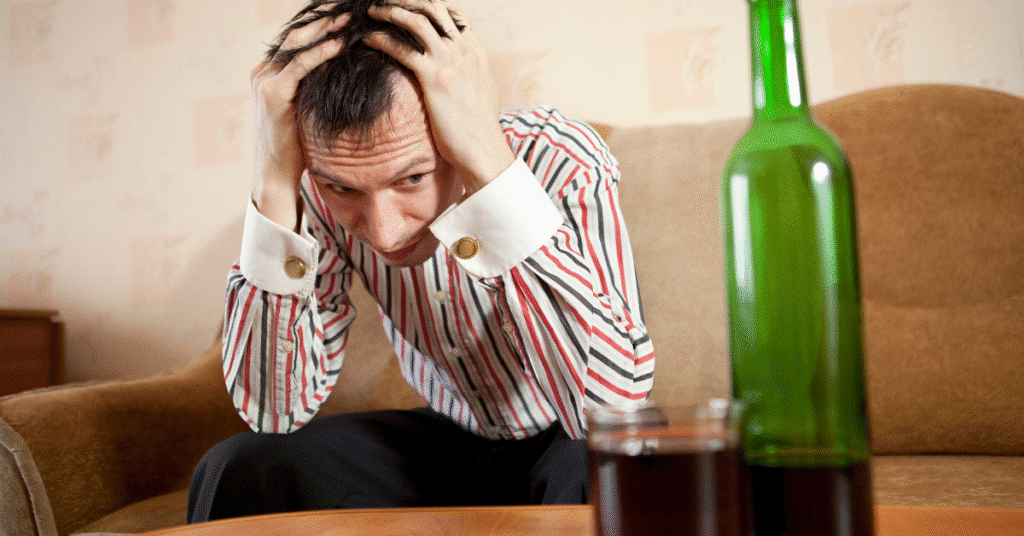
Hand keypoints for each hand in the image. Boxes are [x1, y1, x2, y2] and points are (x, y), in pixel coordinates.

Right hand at [250, 12, 348, 231]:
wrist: (276, 175)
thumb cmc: (297, 146)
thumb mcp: (306, 109)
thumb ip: (315, 87)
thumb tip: (343, 71)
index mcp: (269, 73)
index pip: (296, 38)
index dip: (320, 23)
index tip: (345, 13)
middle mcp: (263, 72)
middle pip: (296, 34)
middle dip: (324, 18)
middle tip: (349, 8)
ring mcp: (264, 81)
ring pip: (298, 44)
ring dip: (326, 29)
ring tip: (350, 19)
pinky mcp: (272, 94)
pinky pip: (301, 66)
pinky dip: (322, 53)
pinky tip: (341, 45)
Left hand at [364, 1, 514, 196]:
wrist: (483, 148)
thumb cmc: (479, 129)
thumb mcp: (482, 93)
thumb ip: (470, 75)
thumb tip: (461, 75)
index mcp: (476, 52)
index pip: (453, 15)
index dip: (429, 6)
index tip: (409, 7)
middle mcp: (464, 50)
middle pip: (434, 9)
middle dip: (407, 1)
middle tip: (386, 2)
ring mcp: (450, 62)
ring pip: (417, 21)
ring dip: (391, 12)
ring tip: (372, 13)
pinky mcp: (434, 77)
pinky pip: (402, 49)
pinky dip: (382, 40)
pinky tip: (368, 40)